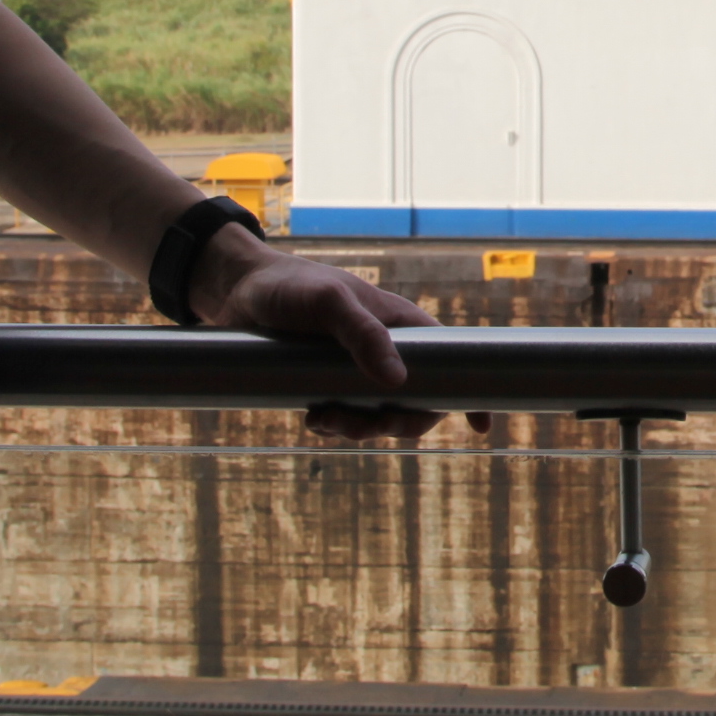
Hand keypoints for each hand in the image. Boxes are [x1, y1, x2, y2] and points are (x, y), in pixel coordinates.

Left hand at [192, 229, 471, 442]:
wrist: (235, 290)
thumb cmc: (288, 286)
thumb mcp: (328, 302)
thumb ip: (363, 334)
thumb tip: (398, 382)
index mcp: (399, 324)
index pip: (449, 360)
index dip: (467, 394)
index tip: (480, 426)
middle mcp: (384, 347)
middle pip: (415, 402)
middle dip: (395, 424)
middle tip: (363, 426)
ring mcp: (356, 367)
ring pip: (378, 416)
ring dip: (358, 429)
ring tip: (324, 420)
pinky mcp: (327, 382)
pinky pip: (346, 416)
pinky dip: (334, 425)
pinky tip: (312, 418)